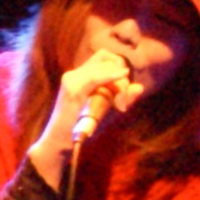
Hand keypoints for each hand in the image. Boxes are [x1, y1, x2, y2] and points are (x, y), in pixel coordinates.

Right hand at [30, 48, 137, 178]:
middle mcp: (74, 74)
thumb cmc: (81, 128)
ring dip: (118, 83)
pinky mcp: (72, 89)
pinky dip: (111, 77)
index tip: (122, 93)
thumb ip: (122, 97)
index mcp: (79, 76)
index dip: (118, 70)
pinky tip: (122, 78)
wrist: (60, 141)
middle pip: (106, 59)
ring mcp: (71, 79)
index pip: (104, 58)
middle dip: (121, 77)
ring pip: (105, 66)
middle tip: (122, 101)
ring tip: (120, 104)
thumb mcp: (106, 110)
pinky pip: (96, 78)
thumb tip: (140, 87)